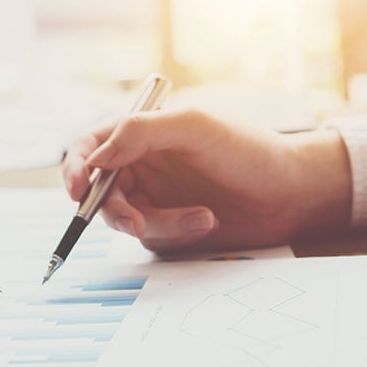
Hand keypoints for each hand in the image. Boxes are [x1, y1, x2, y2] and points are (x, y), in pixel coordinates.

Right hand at [62, 109, 352, 252]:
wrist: (291, 193)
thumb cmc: (248, 150)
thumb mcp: (194, 127)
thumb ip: (140, 131)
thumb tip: (95, 155)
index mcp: (140, 134)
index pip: (89, 147)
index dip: (75, 169)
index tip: (77, 190)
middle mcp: (140, 166)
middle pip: (97, 191)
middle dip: (114, 209)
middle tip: (136, 222)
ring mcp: (152, 198)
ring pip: (125, 220)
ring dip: (160, 222)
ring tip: (203, 216)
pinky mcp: (167, 228)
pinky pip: (151, 239)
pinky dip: (176, 233)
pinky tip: (207, 221)